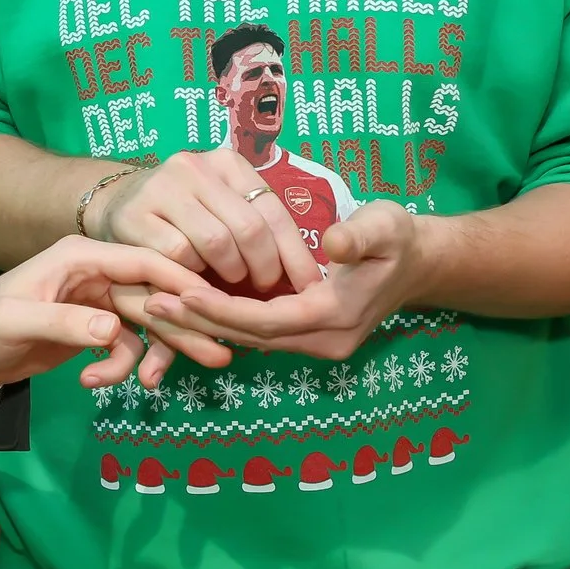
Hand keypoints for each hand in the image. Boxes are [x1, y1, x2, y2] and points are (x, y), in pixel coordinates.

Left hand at [0, 237, 227, 392]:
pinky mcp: (94, 327)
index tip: (215, 303)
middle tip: (220, 355)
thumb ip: (64, 323)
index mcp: (80, 257)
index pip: (142, 262)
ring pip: (145, 325)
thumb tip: (111, 331)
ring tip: (156, 387)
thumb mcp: (17, 321)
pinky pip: (124, 346)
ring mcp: (98, 301)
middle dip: (184, 327)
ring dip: (153, 355)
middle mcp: (96, 274)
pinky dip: (116, 367)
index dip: (181, 281)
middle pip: (153, 297)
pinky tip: (93, 383)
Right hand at [95, 148, 322, 294]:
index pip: (273, 210)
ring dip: (228, 274)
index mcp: (227, 162)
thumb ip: (256, 230)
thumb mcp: (222, 209)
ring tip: (229, 285)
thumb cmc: (184, 215)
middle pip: (248, 228)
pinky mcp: (134, 214)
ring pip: (216, 243)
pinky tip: (194, 281)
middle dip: (264, 268)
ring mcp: (161, 188)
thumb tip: (307, 277)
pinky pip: (178, 255)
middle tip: (263, 290)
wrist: (117, 203)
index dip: (295, 254)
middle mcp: (195, 166)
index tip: (309, 286)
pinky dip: (191, 276)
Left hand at [147, 199, 428, 361]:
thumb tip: (337, 245)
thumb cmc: (398, 237)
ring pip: (250, 339)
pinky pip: (258, 334)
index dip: (223, 308)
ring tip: (156, 305)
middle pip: (250, 336)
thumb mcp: (387, 225)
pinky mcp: (306, 336)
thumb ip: (361, 235)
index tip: (182, 291)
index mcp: (336, 314)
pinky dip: (223, 321)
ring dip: (205, 324)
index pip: (268, 319)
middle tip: (150, 302)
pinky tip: (187, 307)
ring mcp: (315, 343)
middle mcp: (323, 339)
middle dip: (200, 321)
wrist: (419, 263)